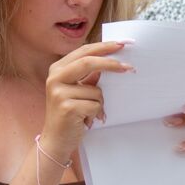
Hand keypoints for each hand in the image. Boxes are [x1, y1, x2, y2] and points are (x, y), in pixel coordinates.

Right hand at [41, 41, 134, 161]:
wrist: (56, 139)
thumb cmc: (70, 114)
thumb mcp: (77, 91)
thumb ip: (89, 77)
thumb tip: (111, 62)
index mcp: (58, 69)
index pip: (83, 51)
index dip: (104, 47)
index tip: (122, 44)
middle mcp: (55, 78)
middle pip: (88, 62)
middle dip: (111, 64)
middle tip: (130, 67)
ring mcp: (59, 93)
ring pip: (96, 90)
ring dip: (100, 103)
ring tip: (90, 113)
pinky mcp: (67, 107)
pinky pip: (95, 105)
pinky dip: (97, 114)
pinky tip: (87, 120)